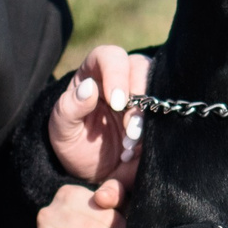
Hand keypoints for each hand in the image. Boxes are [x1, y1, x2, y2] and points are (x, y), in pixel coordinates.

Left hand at [46, 45, 149, 188]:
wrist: (94, 172)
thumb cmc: (74, 144)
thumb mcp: (62, 130)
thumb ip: (68, 108)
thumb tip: (88, 87)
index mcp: (94, 73)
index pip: (109, 56)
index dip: (116, 73)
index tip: (116, 102)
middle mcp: (120, 78)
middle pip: (140, 67)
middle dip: (138, 98)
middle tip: (129, 129)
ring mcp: (140, 94)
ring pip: (157, 87)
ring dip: (148, 115)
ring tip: (130, 143)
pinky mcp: (155, 112)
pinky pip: (165, 112)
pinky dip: (155, 130)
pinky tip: (136, 150)